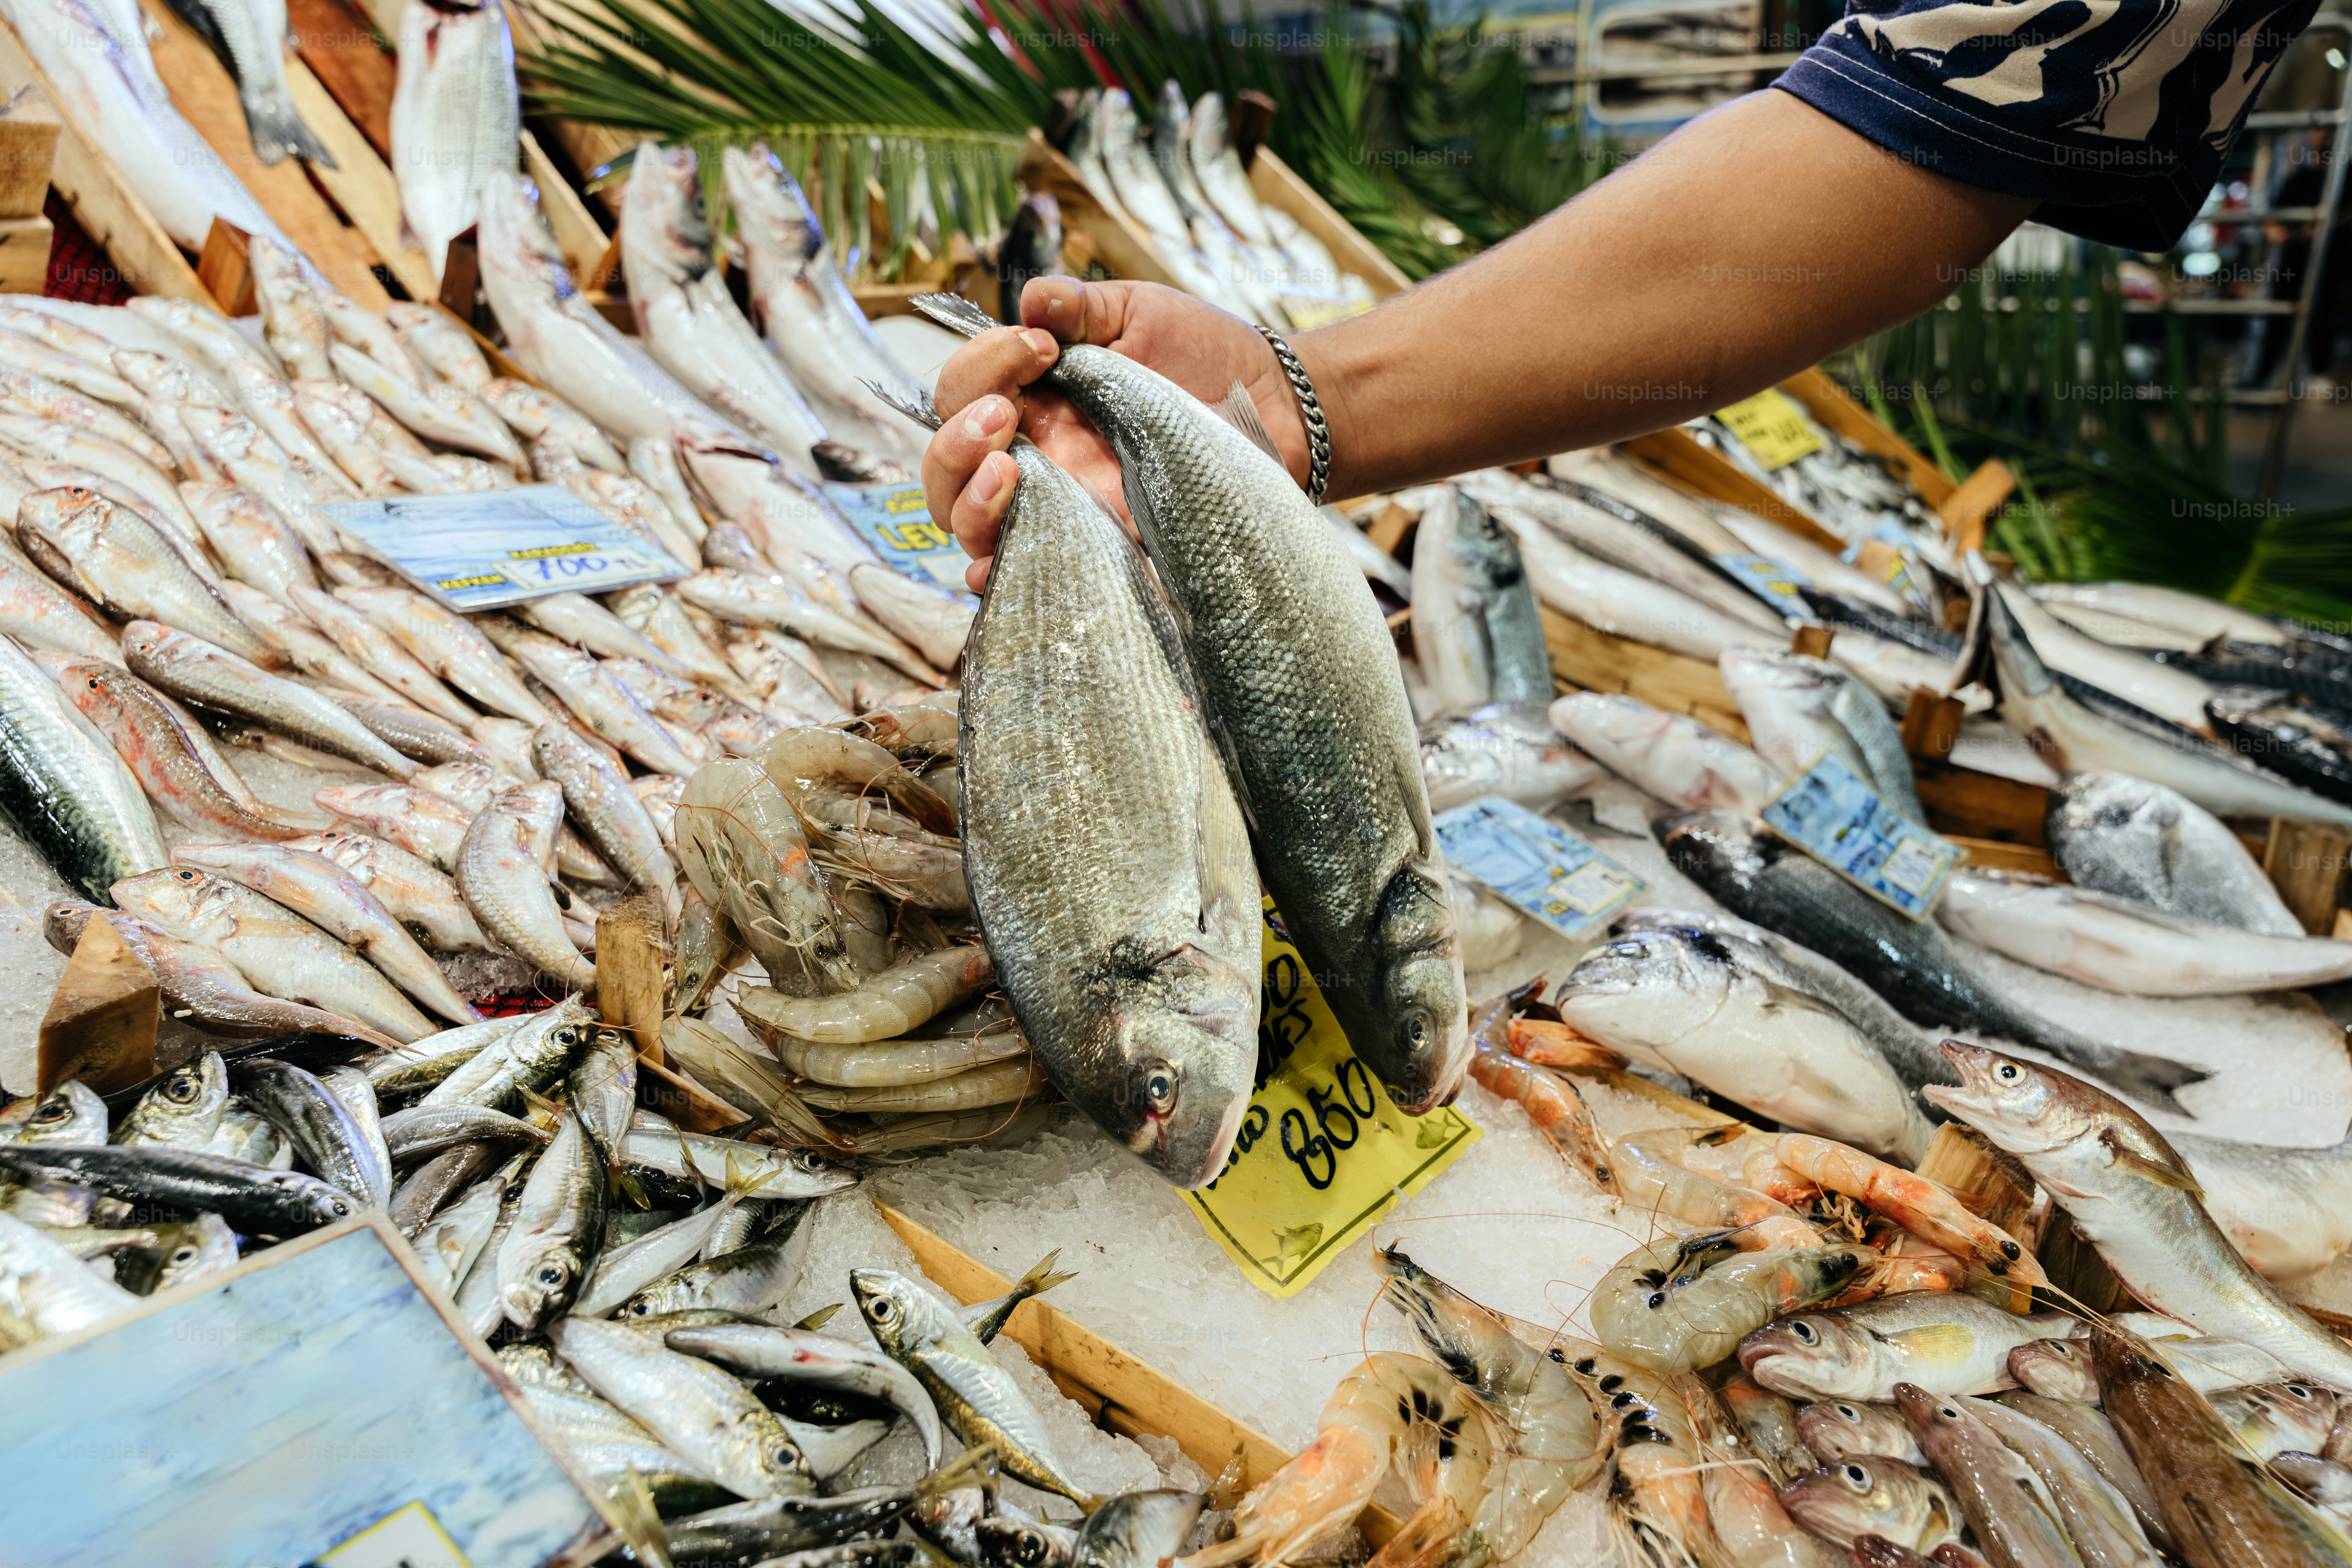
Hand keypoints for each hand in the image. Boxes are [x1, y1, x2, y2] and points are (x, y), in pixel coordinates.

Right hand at [922, 277, 1306, 589]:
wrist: (1277, 407)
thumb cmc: (1206, 355)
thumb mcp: (1141, 313)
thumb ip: (1082, 307)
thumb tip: (1032, 298)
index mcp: (1032, 396)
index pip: (961, 390)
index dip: (982, 365)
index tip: (1040, 345)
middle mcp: (1033, 456)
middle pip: (947, 466)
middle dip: (958, 438)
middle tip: (1007, 412)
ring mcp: (1059, 506)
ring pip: (968, 523)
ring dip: (970, 497)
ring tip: (1009, 469)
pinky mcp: (1098, 546)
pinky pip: (1024, 574)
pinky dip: (994, 574)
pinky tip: (992, 565)